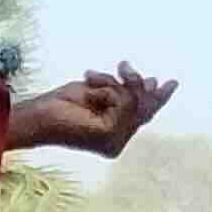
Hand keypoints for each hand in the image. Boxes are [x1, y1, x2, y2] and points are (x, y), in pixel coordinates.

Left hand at [18, 63, 176, 158]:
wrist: (39, 114)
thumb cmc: (62, 104)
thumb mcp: (101, 92)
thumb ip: (126, 92)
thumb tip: (153, 83)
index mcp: (116, 135)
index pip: (145, 113)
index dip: (158, 97)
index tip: (171, 82)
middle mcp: (117, 143)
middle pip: (145, 106)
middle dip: (133, 84)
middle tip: (123, 67)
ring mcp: (114, 142)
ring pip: (135, 101)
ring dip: (113, 85)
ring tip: (92, 80)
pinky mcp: (109, 135)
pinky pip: (123, 102)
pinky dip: (106, 90)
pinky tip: (90, 92)